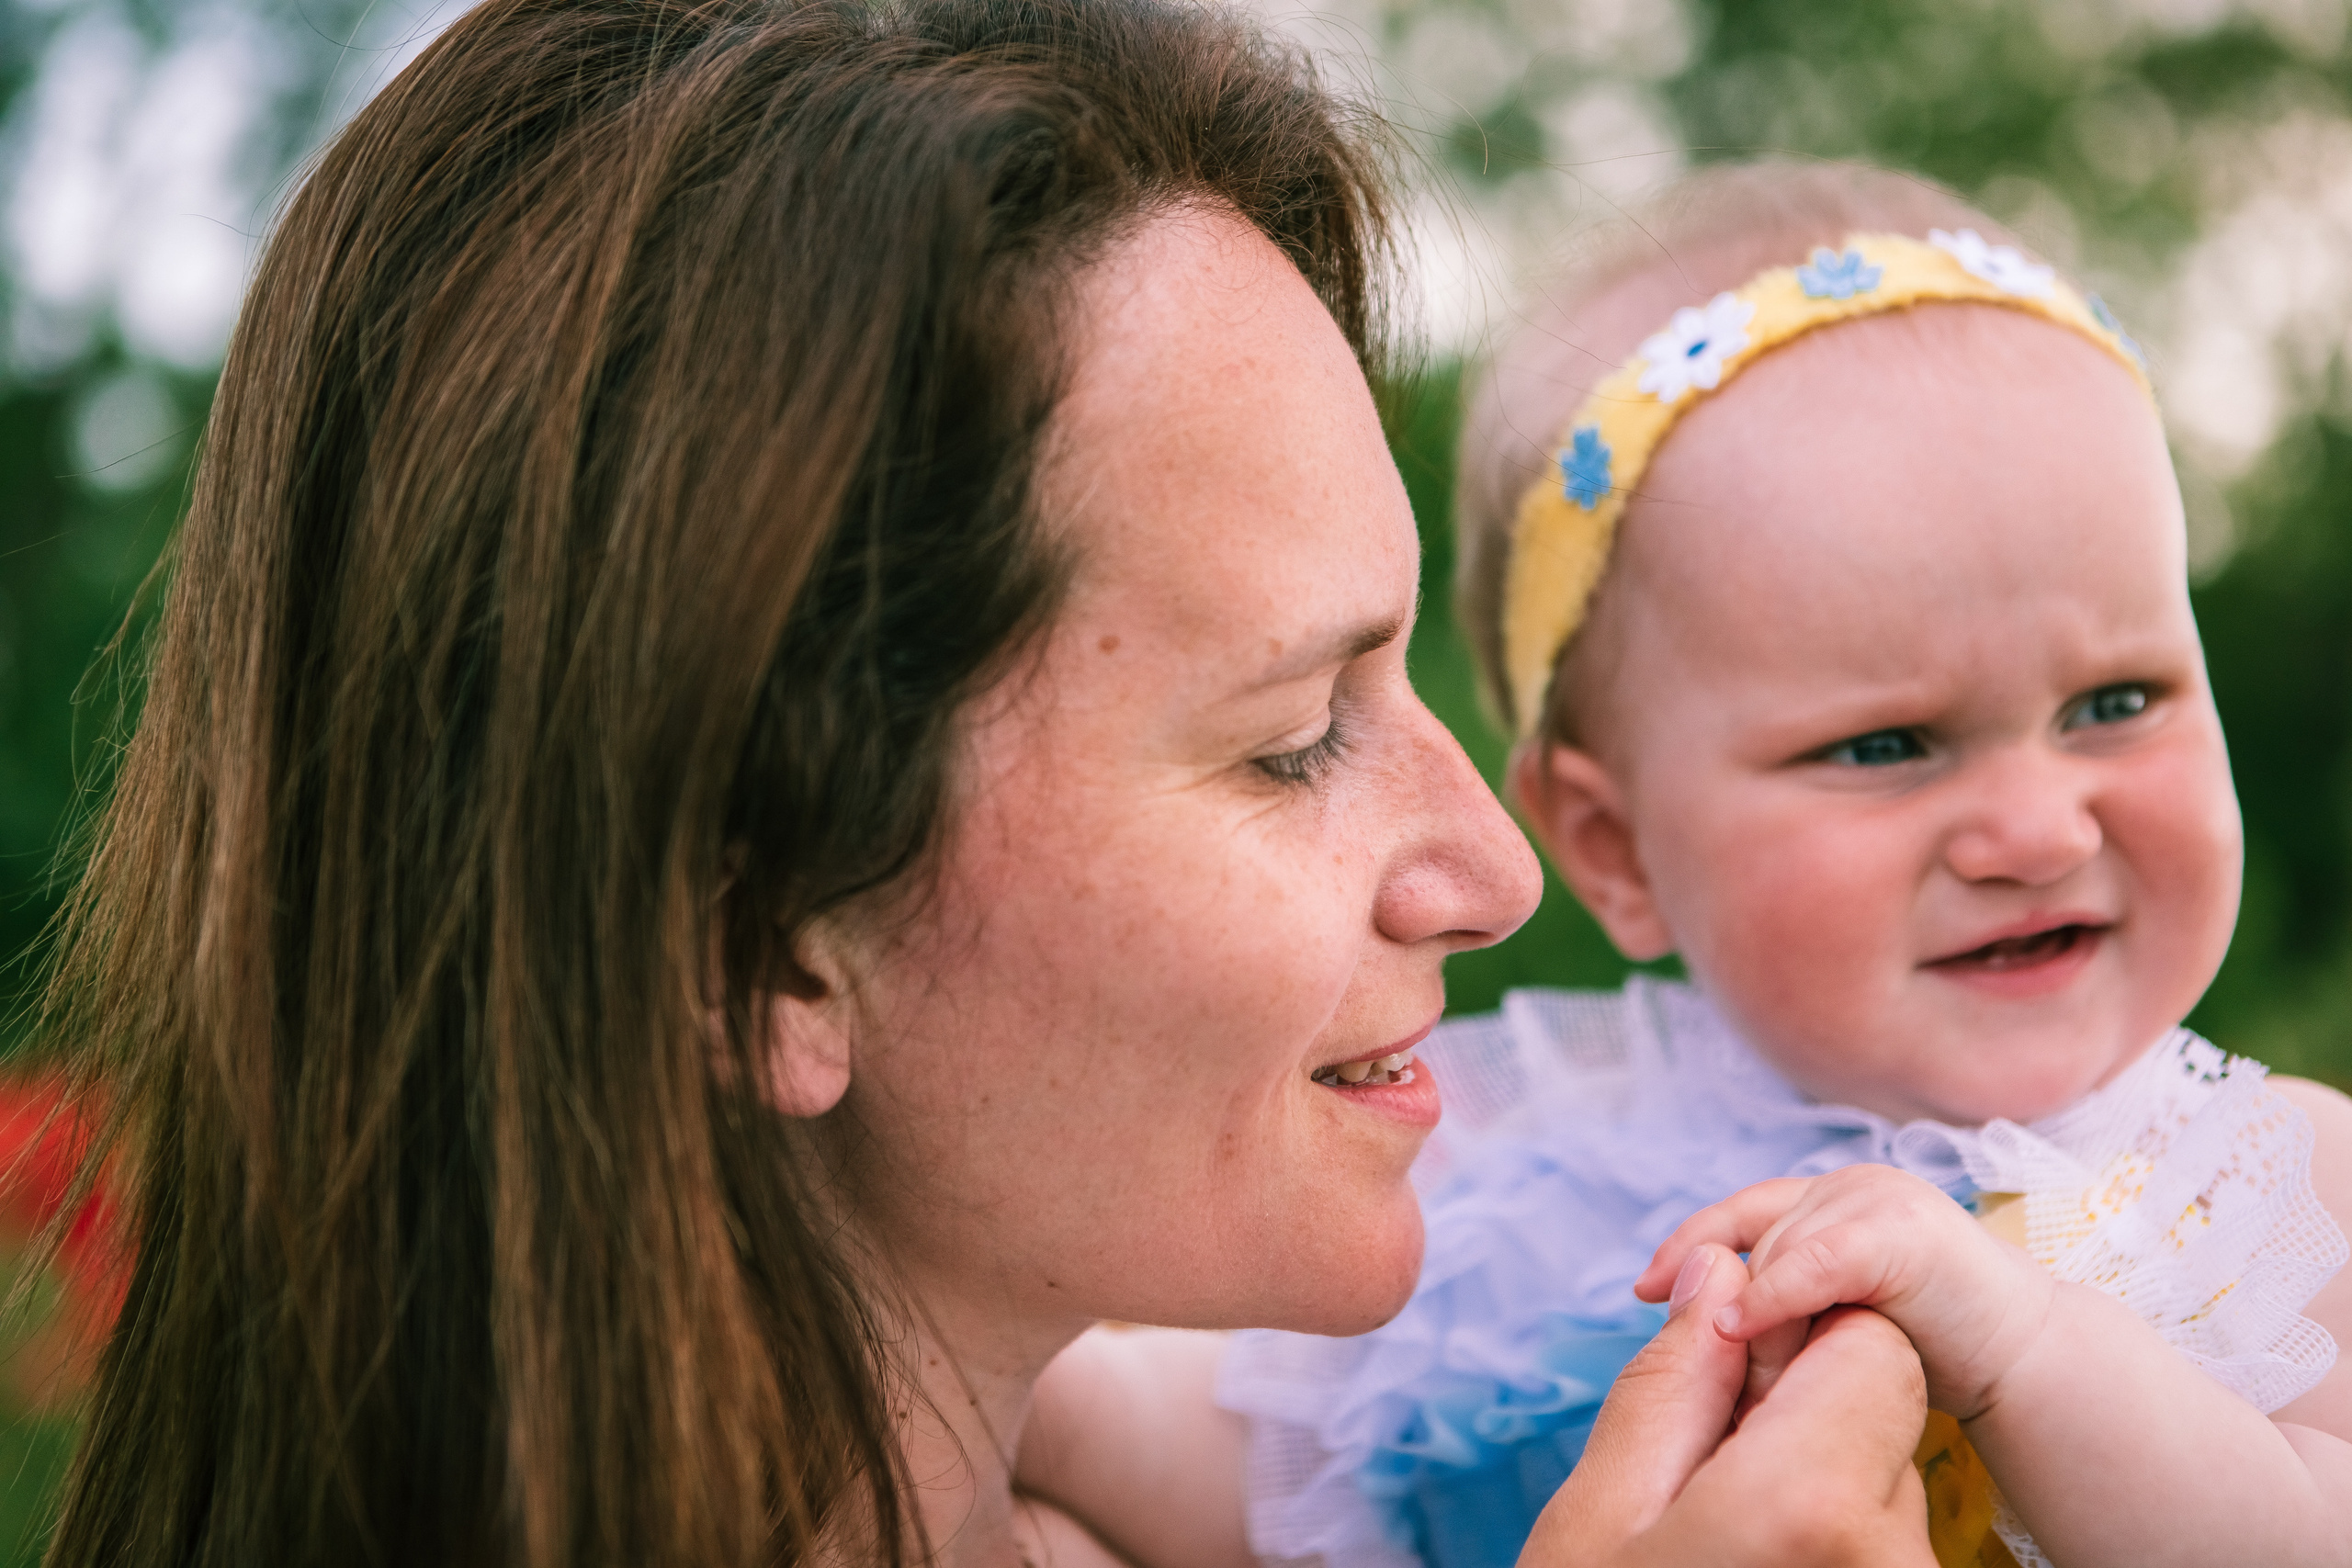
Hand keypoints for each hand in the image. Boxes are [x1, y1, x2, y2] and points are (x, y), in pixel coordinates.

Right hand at [1519, 1243, 1935, 1567]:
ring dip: (1816, 1489)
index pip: (1872, 1345)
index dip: (1797, 1336)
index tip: (1729, 1373)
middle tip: (1706, 1478)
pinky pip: (1884, 1552)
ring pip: (1884, 1487)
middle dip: (1800, 1415)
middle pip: (1883, 1416)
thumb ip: (1675, 1382)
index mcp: (1812, 1504)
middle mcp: (1893, 1559)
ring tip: (1726, 1545)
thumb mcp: (1603, 1511)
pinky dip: (1829, 1547)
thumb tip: (1720, 1274)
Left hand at [1634, 1167, 2055, 1417]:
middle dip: (1724, 1296)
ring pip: (1774, 1249)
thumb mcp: (1838, 1316)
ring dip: (1751, 1309)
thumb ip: (1784, 1303)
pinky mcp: (1899, 1232)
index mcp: (1830, 1200)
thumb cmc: (1932, 1348)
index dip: (1687, 1247)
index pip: (1737, 1214)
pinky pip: (1815, 1261)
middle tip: (1708, 1357)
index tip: (1641, 1288)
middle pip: (1751, 1236)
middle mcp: (1849, 1186)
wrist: (2024, 1361)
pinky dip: (1774, 1295)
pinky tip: (1744, 1329)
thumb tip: (1700, 1318)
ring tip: (1742, 1365)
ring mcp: (1876, 1200)